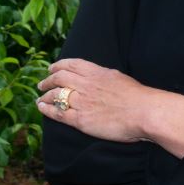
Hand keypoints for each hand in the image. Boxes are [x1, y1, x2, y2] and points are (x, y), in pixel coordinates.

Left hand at [36, 58, 153, 143]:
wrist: (143, 112)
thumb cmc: (137, 96)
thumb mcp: (118, 77)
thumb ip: (103, 77)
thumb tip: (96, 77)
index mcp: (96, 72)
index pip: (71, 64)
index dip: (58, 65)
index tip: (52, 68)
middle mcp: (85, 85)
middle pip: (59, 78)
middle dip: (48, 80)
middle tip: (42, 84)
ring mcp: (81, 102)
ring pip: (56, 95)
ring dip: (45, 95)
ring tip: (40, 98)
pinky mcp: (81, 120)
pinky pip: (58, 113)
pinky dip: (47, 109)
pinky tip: (41, 107)